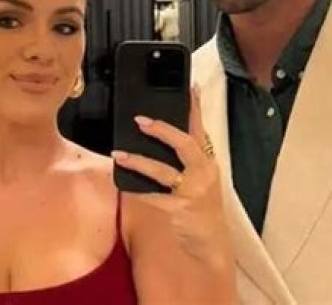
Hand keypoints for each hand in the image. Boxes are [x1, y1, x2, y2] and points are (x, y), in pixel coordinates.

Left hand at [112, 86, 228, 261]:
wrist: (211, 244)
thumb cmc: (202, 210)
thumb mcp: (201, 180)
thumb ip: (187, 161)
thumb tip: (161, 139)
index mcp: (207, 163)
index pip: (200, 129)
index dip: (195, 107)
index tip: (191, 86)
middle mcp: (203, 173)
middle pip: (185, 144)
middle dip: (162, 130)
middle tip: (139, 120)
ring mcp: (193, 191)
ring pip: (164, 171)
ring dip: (139, 161)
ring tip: (119, 154)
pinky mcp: (180, 209)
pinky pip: (154, 197)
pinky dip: (138, 191)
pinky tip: (123, 185)